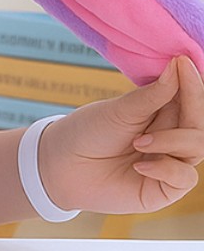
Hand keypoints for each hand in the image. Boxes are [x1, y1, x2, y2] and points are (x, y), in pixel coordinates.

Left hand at [39, 56, 203, 214]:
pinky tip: (140, 165)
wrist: (61, 165)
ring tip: (137, 141)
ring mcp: (169, 162)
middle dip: (191, 104)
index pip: (187, 98)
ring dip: (170, 140)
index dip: (190, 82)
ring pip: (197, 147)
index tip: (183, 61)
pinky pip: (185, 177)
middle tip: (174, 87)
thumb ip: (152, 95)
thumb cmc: (88, 132)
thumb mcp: (120, 110)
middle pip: (198, 122)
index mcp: (160, 113)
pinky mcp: (164, 189)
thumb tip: (179, 65)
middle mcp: (170, 137)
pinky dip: (166, 169)